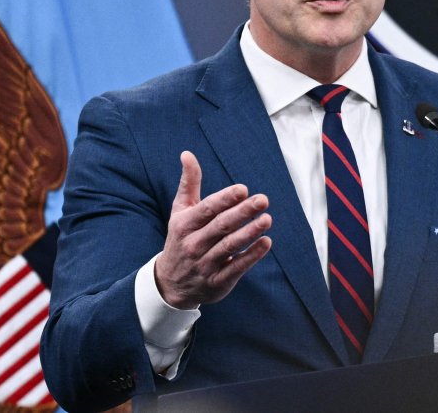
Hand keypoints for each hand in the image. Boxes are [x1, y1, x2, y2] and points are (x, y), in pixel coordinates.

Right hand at [154, 150, 272, 308]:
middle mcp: (193, 244)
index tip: (243, 189)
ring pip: (229, 247)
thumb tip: (187, 153)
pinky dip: (251, 256)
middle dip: (242, 212)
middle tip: (262, 200)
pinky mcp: (217, 282)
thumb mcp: (180, 212)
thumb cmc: (181, 239)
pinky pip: (236, 268)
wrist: (170, 284)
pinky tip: (266, 242)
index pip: (207, 209)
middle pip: (221, 226)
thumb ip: (188, 183)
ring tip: (267, 219)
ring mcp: (204, 264)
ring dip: (249, 233)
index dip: (225, 199)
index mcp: (184, 224)